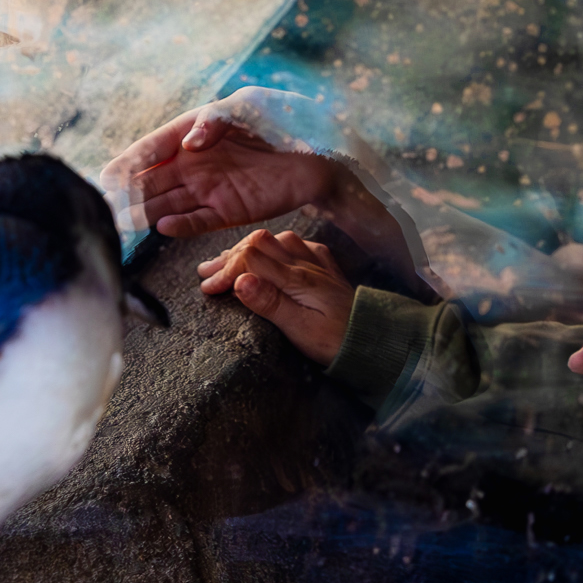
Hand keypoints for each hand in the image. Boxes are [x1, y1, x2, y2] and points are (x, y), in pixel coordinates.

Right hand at [106, 102, 340, 239]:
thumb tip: (189, 144)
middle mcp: (194, 162)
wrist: (323, 152)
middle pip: (153, 179)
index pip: (153, 147)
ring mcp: (209, 187)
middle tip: (105, 205)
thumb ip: (215, 121)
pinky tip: (163, 227)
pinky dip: (182, 225)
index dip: (130, 161)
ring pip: (169, 202)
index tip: (108, 175)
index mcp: (192, 131)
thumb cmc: (284, 118)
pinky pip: (198, 220)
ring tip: (123, 222)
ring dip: (146, 212)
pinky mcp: (228, 210)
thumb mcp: (249, 105)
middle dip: (128, 192)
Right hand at [199, 230, 354, 363]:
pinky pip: (299, 244)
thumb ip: (270, 303)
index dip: (226, 272)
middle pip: (259, 244)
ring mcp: (318, 263)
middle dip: (229, 257)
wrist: (376, 341)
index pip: (250, 260)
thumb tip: (239, 280)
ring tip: (227, 262)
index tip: (209, 289)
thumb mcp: (300, 329)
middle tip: (206, 273)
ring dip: (248, 249)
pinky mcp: (327, 268)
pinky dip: (277, 246)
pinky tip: (272, 253)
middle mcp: (306, 263)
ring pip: (276, 240)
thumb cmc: (337, 342)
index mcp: (297, 278)